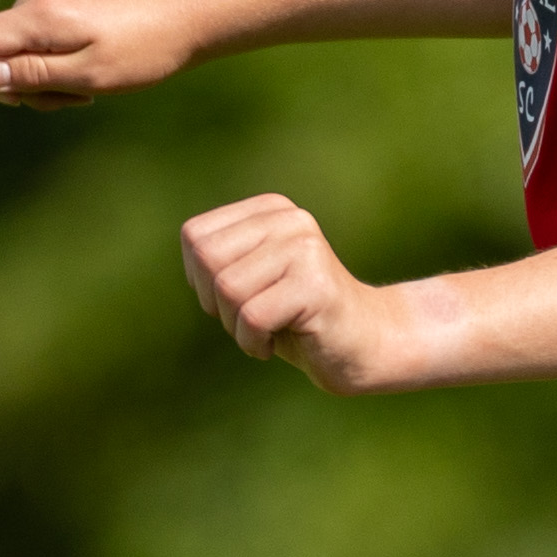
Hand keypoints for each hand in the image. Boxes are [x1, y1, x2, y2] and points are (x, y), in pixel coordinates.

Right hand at [0, 0, 204, 108]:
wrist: (189, 13)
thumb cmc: (146, 51)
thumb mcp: (90, 75)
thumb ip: (34, 75)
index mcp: (41, 12)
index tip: (23, 100)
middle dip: (24, 81)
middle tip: (74, 99)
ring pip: (19, 39)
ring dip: (44, 71)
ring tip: (88, 85)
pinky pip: (37, 27)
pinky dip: (54, 53)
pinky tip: (91, 62)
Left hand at [177, 194, 436, 391]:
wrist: (364, 345)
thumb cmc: (297, 318)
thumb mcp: (250, 279)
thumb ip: (218, 260)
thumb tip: (192, 254)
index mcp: (271, 210)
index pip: (195, 236)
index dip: (198, 278)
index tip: (234, 299)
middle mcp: (290, 220)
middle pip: (208, 260)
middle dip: (214, 302)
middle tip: (248, 319)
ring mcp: (305, 249)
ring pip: (228, 290)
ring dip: (236, 327)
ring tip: (266, 331)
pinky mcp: (316, 285)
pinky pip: (253, 317)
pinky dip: (253, 343)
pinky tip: (275, 345)